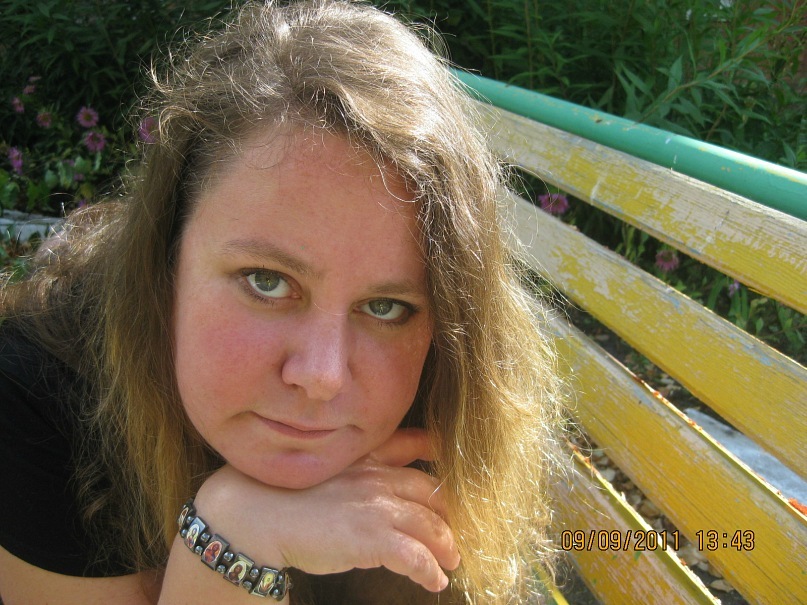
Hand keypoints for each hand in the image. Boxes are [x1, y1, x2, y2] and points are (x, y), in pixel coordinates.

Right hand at [194, 429, 459, 592]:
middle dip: (447, 514)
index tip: (446, 462)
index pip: (412, 444)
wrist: (256, 515)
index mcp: (365, 457)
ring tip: (450, 563)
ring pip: (429, 526)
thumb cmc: (284, 495)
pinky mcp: (372, 539)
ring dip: (444, 547)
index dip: (435, 453)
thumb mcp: (324, 468)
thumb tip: (372, 477)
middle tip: (452, 533)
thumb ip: (353, 467)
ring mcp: (376, 507)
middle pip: (430, 492)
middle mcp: (377, 477)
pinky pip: (414, 556)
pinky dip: (429, 571)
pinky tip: (434, 582)